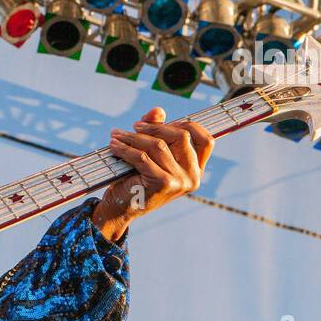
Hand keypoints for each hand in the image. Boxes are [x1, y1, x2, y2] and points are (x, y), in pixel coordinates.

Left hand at [93, 107, 214, 242]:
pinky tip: (114, 146)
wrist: (121, 210)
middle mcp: (193, 176)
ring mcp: (180, 181)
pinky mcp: (163, 184)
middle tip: (134, 127)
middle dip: (154, 127)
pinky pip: (143, 157)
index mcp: (196, 169)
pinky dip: (126, 149)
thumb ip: (157, 131)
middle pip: (181, 136)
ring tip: (116, 135)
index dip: (187, 125)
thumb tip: (158, 111)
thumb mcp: (150, 154)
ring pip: (158, 146)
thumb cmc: (136, 179)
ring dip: (133, 137)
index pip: (206, 141)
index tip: (162, 121)